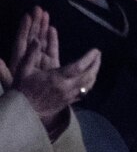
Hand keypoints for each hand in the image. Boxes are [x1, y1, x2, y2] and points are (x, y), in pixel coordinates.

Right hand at [7, 7, 100, 130]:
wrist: (22, 111)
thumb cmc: (22, 89)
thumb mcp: (23, 70)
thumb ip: (30, 54)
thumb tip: (36, 40)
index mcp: (56, 79)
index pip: (79, 67)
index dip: (89, 58)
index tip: (96, 50)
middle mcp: (66, 88)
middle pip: (88, 76)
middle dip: (96, 64)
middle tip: (98, 55)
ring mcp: (69, 96)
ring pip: (88, 86)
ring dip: (94, 74)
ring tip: (96, 65)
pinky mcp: (68, 103)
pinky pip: (84, 93)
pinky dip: (89, 84)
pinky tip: (89, 79)